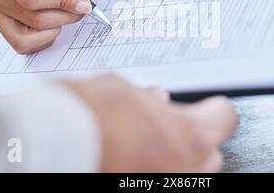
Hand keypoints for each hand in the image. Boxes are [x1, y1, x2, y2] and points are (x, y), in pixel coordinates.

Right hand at [0, 0, 95, 53]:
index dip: (63, 1)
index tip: (85, 1)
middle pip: (36, 18)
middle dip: (67, 15)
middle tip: (82, 4)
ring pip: (28, 37)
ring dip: (56, 27)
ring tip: (65, 10)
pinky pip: (22, 44)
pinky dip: (44, 38)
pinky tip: (53, 20)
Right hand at [68, 74, 237, 171]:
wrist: (50, 145)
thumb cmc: (83, 117)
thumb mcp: (121, 91)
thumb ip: (147, 98)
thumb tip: (154, 99)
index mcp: (189, 137)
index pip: (223, 118)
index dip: (212, 109)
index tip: (207, 108)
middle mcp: (185, 171)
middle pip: (211, 155)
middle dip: (193, 139)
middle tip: (170, 126)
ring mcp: (166, 188)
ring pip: (190, 175)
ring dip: (177, 160)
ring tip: (147, 146)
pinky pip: (162, 181)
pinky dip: (154, 171)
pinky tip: (132, 161)